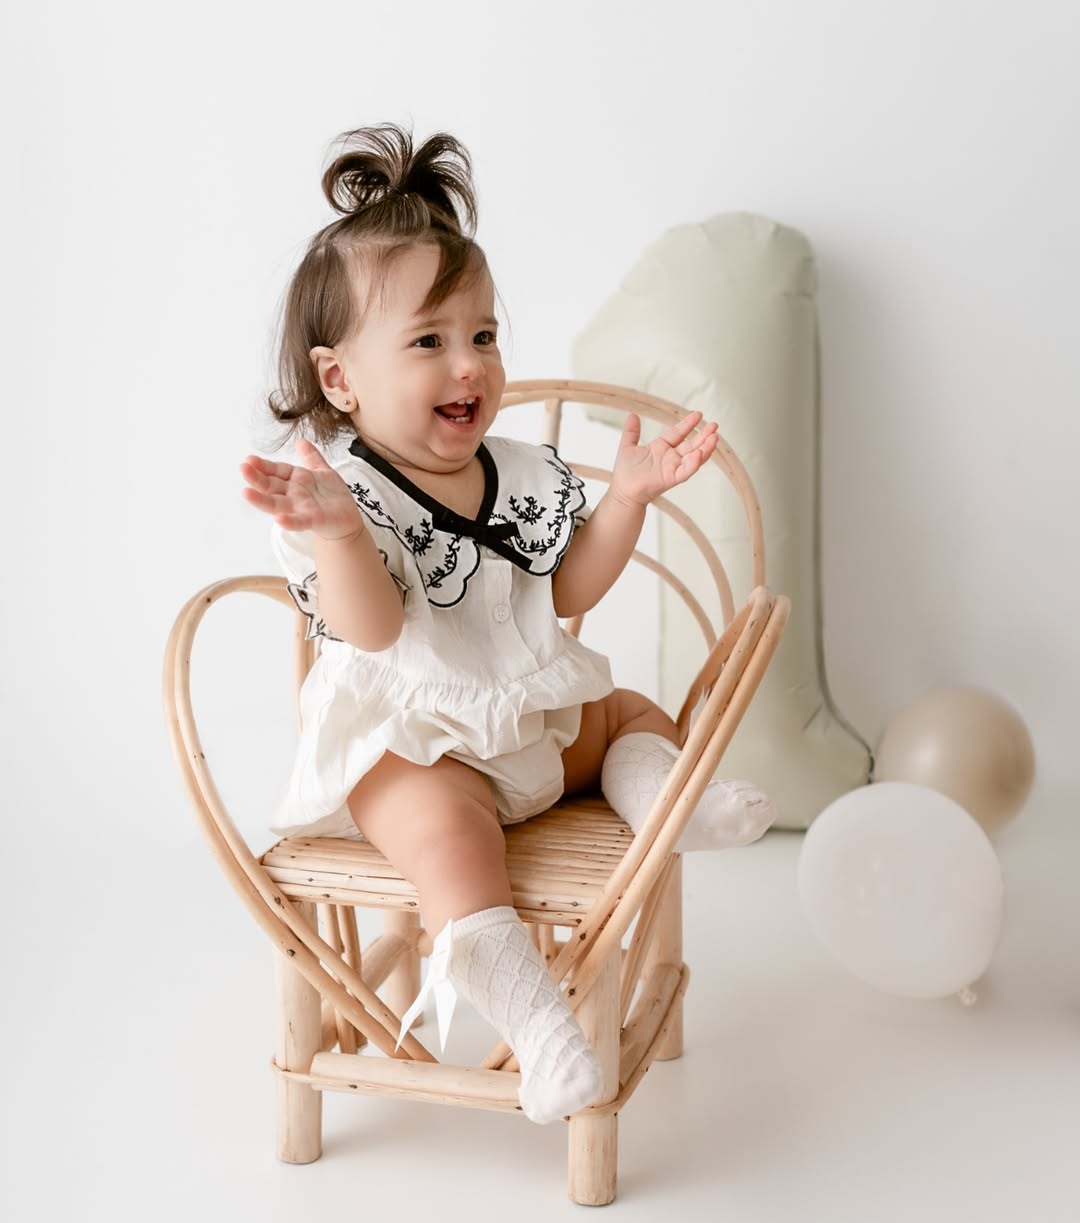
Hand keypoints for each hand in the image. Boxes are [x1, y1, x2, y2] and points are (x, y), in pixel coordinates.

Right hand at [240, 438, 363, 540]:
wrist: (348, 519)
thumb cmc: (333, 496)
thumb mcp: (322, 472)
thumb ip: (311, 457)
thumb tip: (300, 441)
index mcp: (296, 480)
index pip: (276, 471)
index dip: (264, 466)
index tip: (249, 459)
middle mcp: (294, 495)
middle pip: (272, 486)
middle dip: (257, 478)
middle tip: (243, 468)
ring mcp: (301, 508)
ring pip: (277, 504)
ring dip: (262, 500)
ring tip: (246, 493)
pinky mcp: (313, 521)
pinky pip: (299, 522)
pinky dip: (289, 521)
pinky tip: (279, 519)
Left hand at [610, 411, 718, 506]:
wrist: (622, 491)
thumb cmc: (625, 473)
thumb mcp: (627, 447)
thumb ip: (631, 432)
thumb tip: (632, 414)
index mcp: (661, 448)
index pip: (678, 433)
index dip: (688, 424)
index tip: (698, 415)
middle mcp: (670, 458)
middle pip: (691, 444)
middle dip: (704, 436)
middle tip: (714, 426)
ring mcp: (672, 468)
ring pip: (693, 457)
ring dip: (705, 448)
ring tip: (714, 438)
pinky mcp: (671, 479)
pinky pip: (685, 472)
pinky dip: (693, 464)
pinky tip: (700, 454)